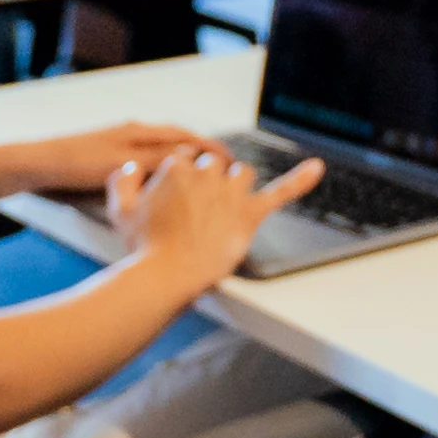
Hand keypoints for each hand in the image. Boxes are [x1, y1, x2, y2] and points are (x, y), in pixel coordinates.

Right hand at [0, 118, 217, 251]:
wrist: (36, 164)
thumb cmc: (64, 171)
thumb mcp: (103, 171)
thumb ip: (128, 174)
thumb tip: (148, 185)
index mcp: (133, 132)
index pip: (181, 136)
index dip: (206, 149)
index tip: (227, 160)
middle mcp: (137, 133)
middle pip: (189, 140)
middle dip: (216, 155)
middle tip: (238, 170)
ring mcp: (130, 144)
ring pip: (181, 149)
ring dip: (206, 163)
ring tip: (227, 181)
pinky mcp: (122, 160)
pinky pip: (162, 165)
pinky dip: (183, 176)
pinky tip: (197, 193)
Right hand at [105, 139, 317, 290]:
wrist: (165, 277)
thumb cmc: (143, 247)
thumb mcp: (119, 210)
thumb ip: (123, 181)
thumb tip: (133, 169)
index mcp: (176, 168)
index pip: (187, 160)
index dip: (183, 181)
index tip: (178, 199)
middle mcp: (206, 174)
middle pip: (215, 165)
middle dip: (209, 184)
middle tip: (198, 212)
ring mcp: (230, 193)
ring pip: (242, 174)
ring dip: (236, 184)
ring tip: (226, 208)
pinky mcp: (249, 214)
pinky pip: (281, 192)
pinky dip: (301, 179)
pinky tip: (318, 168)